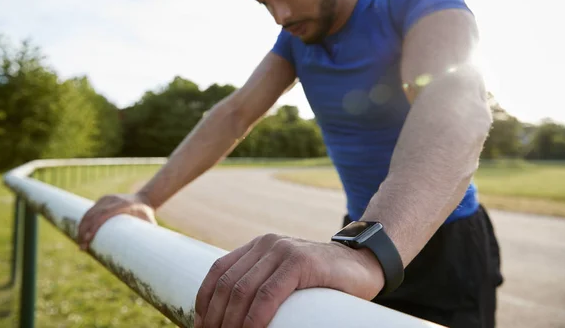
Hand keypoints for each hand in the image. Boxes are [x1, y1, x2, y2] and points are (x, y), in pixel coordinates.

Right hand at [77, 193, 156, 249]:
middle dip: (85, 231)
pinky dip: (84, 221)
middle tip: (82, 247)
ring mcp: (107, 198)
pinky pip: (90, 210)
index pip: (104, 215)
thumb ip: (150, 235)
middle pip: (94, 214)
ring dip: (81, 227)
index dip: (94, 226)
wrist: (145, 198)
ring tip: (80, 244)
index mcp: (124, 205)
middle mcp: (113, 200)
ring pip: (89, 212)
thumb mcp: (149, 223)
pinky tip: (80, 233)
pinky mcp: (103, 199)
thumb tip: (151, 255)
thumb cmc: (147, 214)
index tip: (88, 240)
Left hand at [194, 233, 384, 327]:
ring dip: (231, 322)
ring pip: (244, 290)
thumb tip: (234, 315)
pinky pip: (268, 293)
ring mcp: (284, 250)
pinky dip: (255, 317)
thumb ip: (264, 284)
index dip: (204, 301)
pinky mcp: (300, 262)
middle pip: (228, 284)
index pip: (219, 271)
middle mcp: (267, 244)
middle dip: (216, 318)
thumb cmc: (323, 281)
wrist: (363, 265)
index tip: (201, 326)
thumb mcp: (285, 278)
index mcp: (259, 247)